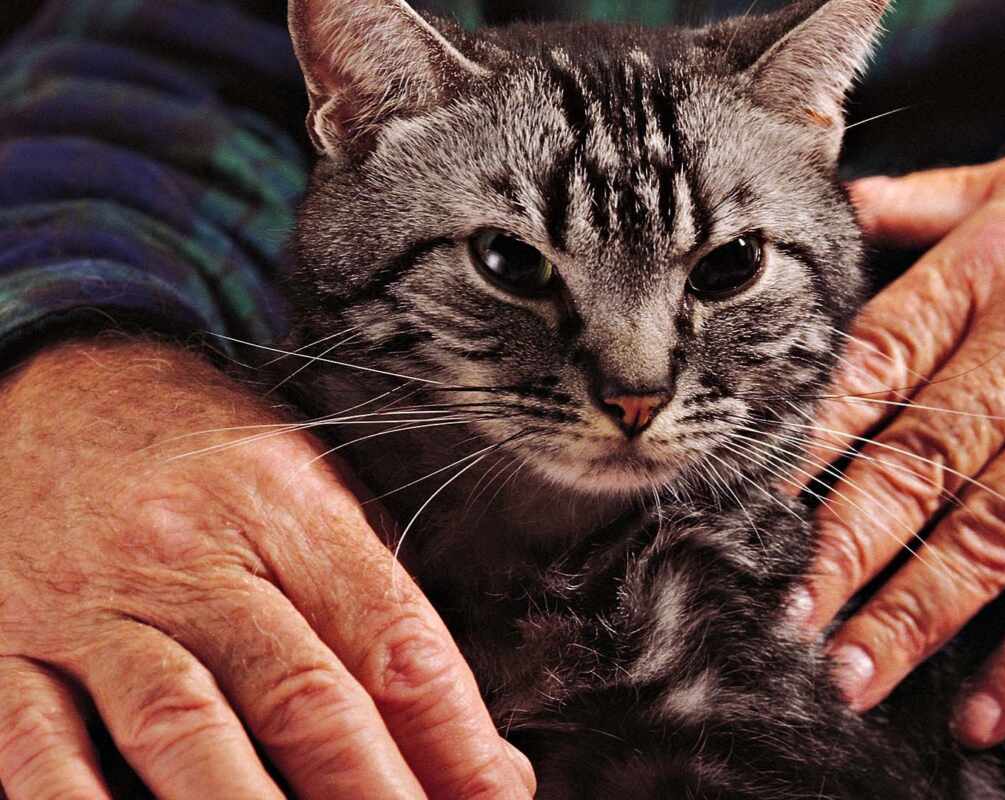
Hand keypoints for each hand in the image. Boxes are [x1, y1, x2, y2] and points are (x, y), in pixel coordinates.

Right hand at [0, 337, 534, 798]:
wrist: (57, 387)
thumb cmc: (208, 460)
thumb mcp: (314, 500)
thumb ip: (385, 621)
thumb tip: (480, 762)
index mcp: (291, 510)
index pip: (392, 638)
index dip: (455, 738)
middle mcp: (194, 555)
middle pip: (301, 693)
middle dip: (371, 791)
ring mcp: (98, 605)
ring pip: (183, 724)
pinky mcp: (11, 646)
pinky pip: (41, 747)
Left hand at [798, 121, 1004, 746]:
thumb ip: (936, 200)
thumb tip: (849, 203)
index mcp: (989, 270)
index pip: (872, 364)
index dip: (806, 441)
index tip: (753, 504)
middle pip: (916, 461)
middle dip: (842, 550)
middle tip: (787, 619)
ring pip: (991, 530)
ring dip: (915, 613)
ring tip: (855, 676)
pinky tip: (989, 707)